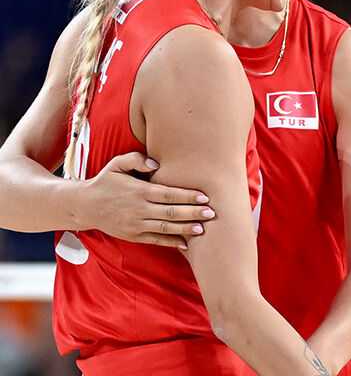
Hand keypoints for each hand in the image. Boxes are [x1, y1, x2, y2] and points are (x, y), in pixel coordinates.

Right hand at [82, 152, 214, 248]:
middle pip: (170, 212)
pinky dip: (171, 242)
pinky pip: (155, 240)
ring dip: (185, 229)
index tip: (205, 196)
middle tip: (212, 213)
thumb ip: (136, 159)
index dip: (188, 196)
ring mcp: (135, 225)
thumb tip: (156, 164)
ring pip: (165, 228)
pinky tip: (186, 243)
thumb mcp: (116, 164)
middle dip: (192, 213)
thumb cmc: (106, 181)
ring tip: (203, 229)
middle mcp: (138, 209)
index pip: (168, 194)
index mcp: (139, 191)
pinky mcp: (133, 236)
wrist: (85, 206)